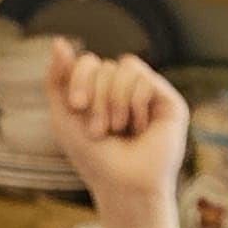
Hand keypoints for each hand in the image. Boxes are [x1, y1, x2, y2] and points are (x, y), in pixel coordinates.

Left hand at [44, 39, 188, 214]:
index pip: (89, 62)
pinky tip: (139, 127)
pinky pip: (145, 78)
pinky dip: (134, 101)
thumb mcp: (63, 116)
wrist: (122, 185)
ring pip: (126, 67)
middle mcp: (127, 91)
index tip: (76, 106)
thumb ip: (57, 79)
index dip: (79, 78)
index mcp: (103, 93)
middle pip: (105, 64)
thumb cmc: (93, 158)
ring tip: (118, 128)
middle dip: (97, 96)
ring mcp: (149, 95)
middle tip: (99, 129)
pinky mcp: (170, 103)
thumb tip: (60, 41)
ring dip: (115, 99)